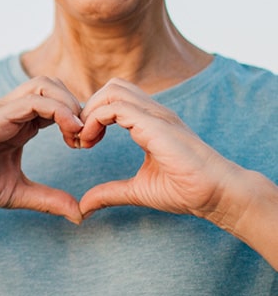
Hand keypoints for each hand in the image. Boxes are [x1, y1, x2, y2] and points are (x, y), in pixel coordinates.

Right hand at [0, 77, 83, 222]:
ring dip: (69, 103)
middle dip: (77, 105)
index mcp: (19, 123)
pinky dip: (58, 110)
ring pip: (45, 84)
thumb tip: (79, 214)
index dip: (77, 117)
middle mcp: (12, 110)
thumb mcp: (17, 193)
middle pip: (54, 85)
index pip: (56, 102)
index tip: (87, 144)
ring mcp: (2, 110)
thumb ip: (48, 199)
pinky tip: (69, 132)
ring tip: (78, 132)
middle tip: (86, 136)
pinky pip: (33, 100)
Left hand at [77, 78, 238, 221]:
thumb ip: (109, 193)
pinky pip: (115, 107)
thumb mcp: (137, 191)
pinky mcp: (154, 124)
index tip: (82, 143)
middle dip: (88, 108)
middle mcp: (152, 112)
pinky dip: (95, 120)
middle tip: (79, 139)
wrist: (216, 193)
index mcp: (149, 122)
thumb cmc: (185, 191)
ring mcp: (155, 114)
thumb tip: (83, 207)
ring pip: (112, 89)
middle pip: (111, 87)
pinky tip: (91, 141)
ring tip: (84, 139)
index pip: (114, 100)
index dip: (92, 116)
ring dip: (90, 111)